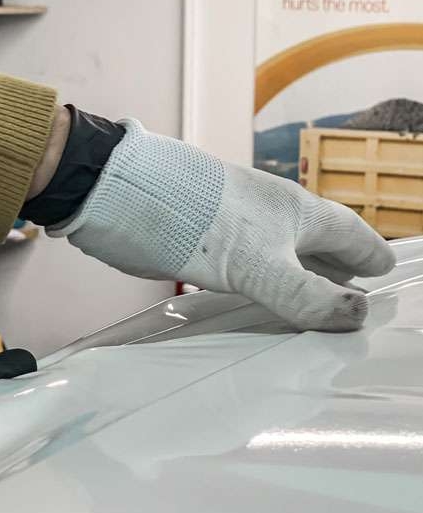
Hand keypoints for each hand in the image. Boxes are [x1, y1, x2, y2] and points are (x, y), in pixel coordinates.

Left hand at [48, 119, 395, 330]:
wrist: (126, 197)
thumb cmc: (197, 219)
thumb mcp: (261, 267)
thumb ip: (307, 295)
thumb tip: (356, 315)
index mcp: (298, 213)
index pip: (350, 235)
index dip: (369, 255)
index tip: (386, 270)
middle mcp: (274, 217)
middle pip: (321, 242)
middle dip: (342, 266)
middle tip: (360, 288)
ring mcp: (242, 227)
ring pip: (286, 253)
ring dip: (305, 274)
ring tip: (319, 296)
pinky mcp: (210, 242)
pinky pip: (254, 266)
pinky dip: (269, 282)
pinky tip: (262, 295)